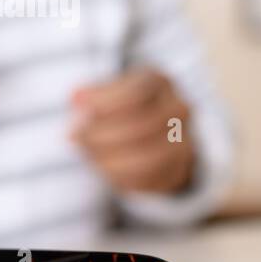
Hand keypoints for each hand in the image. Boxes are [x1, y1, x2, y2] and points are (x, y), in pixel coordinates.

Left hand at [69, 67, 195, 194]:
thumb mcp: (107, 91)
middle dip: (102, 134)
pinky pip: (151, 180)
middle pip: (141, 125)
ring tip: (88, 154)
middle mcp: (178, 109)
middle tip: (75, 136)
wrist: (153, 131)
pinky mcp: (179, 169)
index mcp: (159, 82)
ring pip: (148, 157)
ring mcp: (184, 140)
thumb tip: (77, 97)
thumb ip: (93, 95)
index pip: (135, 92)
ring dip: (110, 159)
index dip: (104, 102)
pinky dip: (122, 177)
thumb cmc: (121, 105)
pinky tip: (104, 167)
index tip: (77, 107)